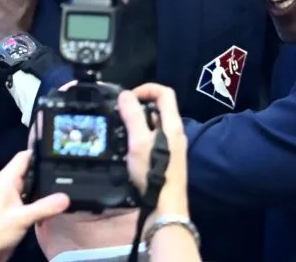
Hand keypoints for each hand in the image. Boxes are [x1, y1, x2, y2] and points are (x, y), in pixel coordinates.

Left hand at [0, 150, 69, 261]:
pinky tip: (53, 204)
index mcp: (5, 179)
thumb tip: (67, 197)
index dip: (41, 153)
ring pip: (30, 186)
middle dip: (46, 171)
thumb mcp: (22, 218)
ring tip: (66, 187)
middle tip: (68, 171)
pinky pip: (28, 199)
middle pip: (29, 170)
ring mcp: (9, 197)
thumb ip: (45, 207)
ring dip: (43, 188)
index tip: (60, 154)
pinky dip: (39, 200)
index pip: (24, 156)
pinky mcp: (12, 210)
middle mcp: (7, 185)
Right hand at [122, 85, 188, 216]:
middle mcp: (176, 133)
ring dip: (137, 124)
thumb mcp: (138, 142)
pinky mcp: (167, 159)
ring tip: (120, 132)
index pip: (164, 92)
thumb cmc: (153, 173)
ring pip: (154, 125)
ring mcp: (173, 147)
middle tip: (120, 115)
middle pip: (159, 108)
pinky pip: (153, 140)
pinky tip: (127, 149)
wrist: (165, 208)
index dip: (146, 88)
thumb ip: (132, 116)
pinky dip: (140, 138)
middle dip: (138, 107)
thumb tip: (125, 95)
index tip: (128, 98)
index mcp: (173, 124)